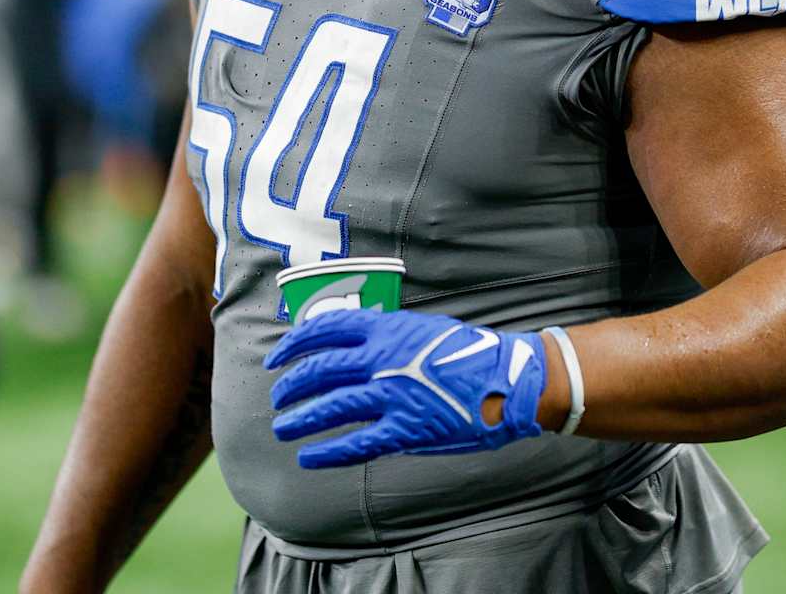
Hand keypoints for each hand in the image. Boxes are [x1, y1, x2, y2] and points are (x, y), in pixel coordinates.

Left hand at [265, 308, 547, 469]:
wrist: (508, 379)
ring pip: (332, 407)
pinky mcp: (406, 429)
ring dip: (301, 419)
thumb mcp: (423, 328)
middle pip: (321, 369)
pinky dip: (328, 452)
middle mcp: (383, 360)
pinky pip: (357, 443)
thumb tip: (356, 343)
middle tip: (278, 397)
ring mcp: (393, 395)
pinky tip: (310, 457)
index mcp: (386, 329)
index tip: (277, 357)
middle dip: (292, 385)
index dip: (294, 343)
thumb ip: (387, 334)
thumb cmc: (468, 352)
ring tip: (283, 428)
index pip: (325, 328)